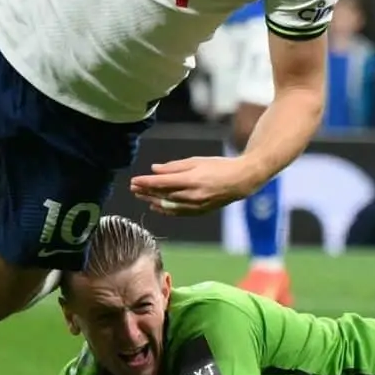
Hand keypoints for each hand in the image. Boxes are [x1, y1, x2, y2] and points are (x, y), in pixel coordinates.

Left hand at [129, 156, 266, 214]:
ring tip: (141, 197)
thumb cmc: (219, 166)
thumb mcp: (197, 161)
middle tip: (133, 188)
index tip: (134, 180)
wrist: (241, 180)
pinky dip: (165, 210)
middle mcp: (192, 195)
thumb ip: (174, 167)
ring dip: (153, 201)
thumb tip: (155, 169)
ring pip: (168, 205)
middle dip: (146, 191)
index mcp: (191, 180)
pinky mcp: (200, 211)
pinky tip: (156, 207)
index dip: (146, 182)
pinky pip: (178, 212)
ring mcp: (196, 205)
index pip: (162, 183)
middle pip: (163, 195)